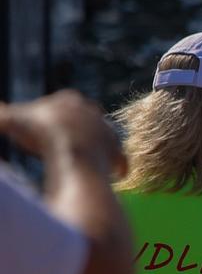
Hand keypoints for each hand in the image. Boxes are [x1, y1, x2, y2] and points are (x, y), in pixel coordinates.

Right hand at [0, 91, 125, 177]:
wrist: (71, 153)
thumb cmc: (40, 134)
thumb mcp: (12, 121)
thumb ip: (0, 116)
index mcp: (70, 99)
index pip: (61, 102)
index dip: (51, 114)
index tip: (45, 126)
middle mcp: (93, 112)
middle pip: (85, 118)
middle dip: (78, 127)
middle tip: (67, 139)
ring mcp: (107, 131)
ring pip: (103, 137)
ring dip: (96, 146)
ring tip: (86, 156)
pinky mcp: (116, 152)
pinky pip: (118, 159)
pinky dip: (115, 166)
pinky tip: (112, 174)